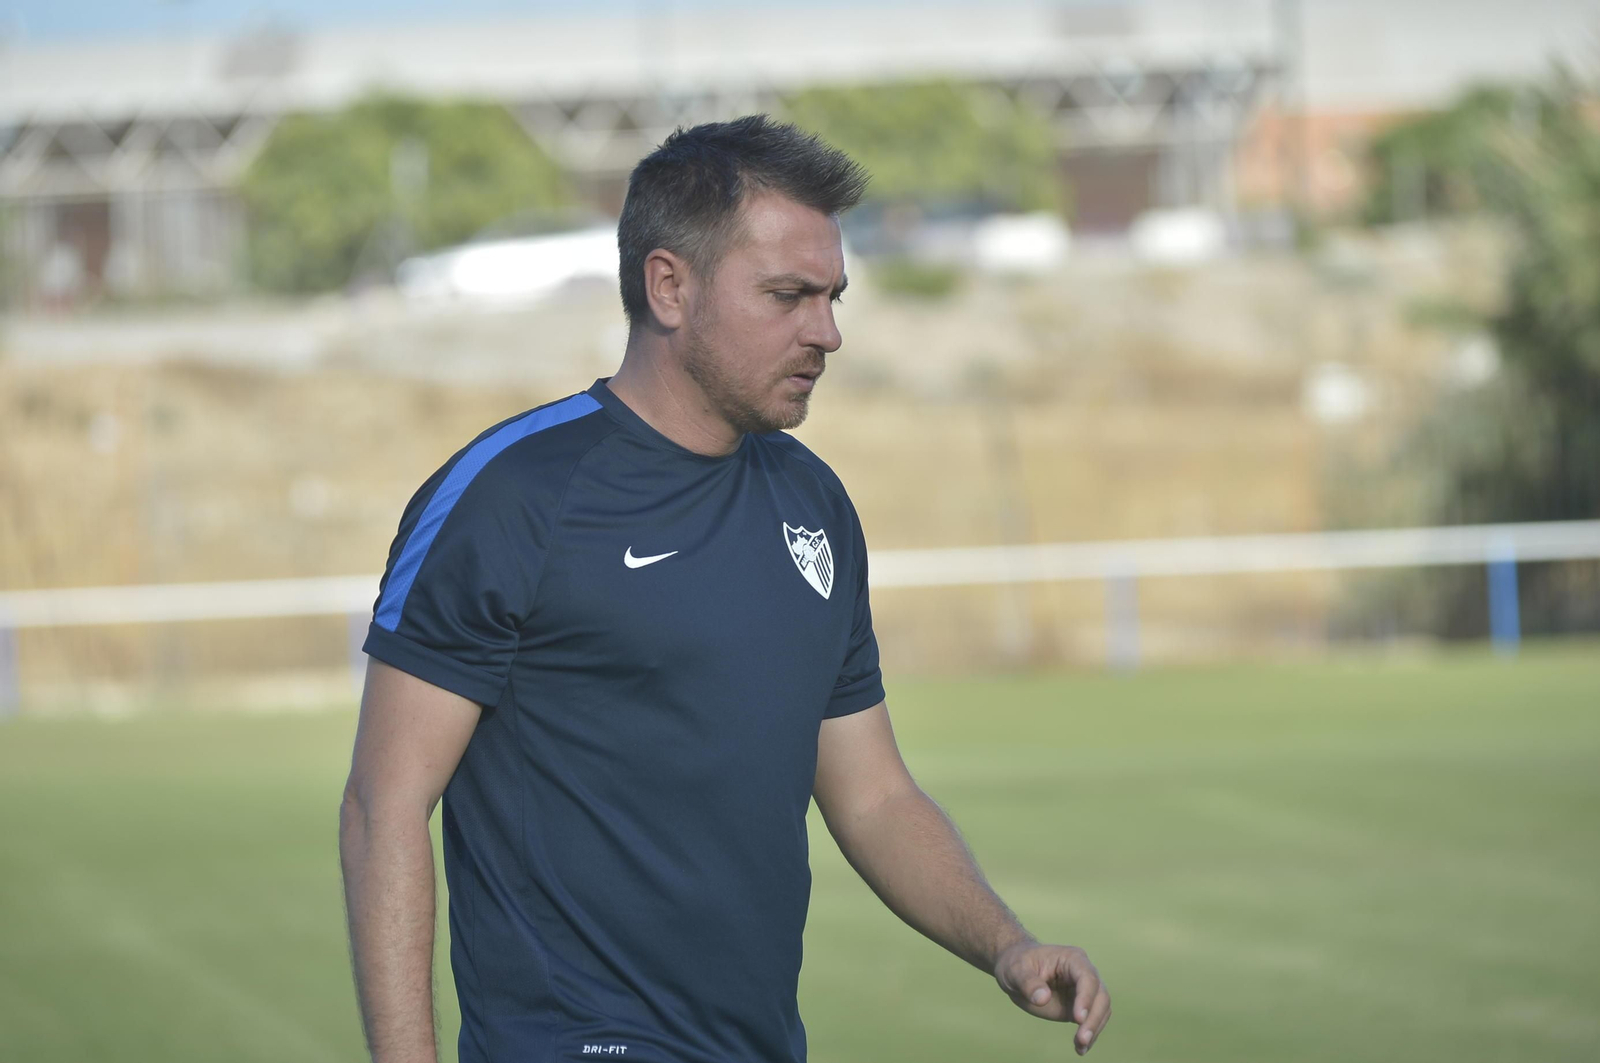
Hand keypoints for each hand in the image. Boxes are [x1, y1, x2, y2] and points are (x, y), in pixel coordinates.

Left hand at [993, 941, 1111, 1054]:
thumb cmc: (1017, 964)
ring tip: (1080, 1047)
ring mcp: (1083, 990)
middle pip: (1100, 995)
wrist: (1016, 971)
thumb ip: (1028, 983)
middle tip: (1082, 1039)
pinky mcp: (1079, 1006)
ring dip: (1094, 1029)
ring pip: (1101, 1009)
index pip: (1087, 977)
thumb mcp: (1016, 971)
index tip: (1078, 1019)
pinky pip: (1092, 1020)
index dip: (1086, 997)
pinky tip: (1080, 1049)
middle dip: (1093, 1018)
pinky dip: (1089, 1034)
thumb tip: (1043, 998)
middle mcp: (1083, 973)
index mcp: (1072, 959)